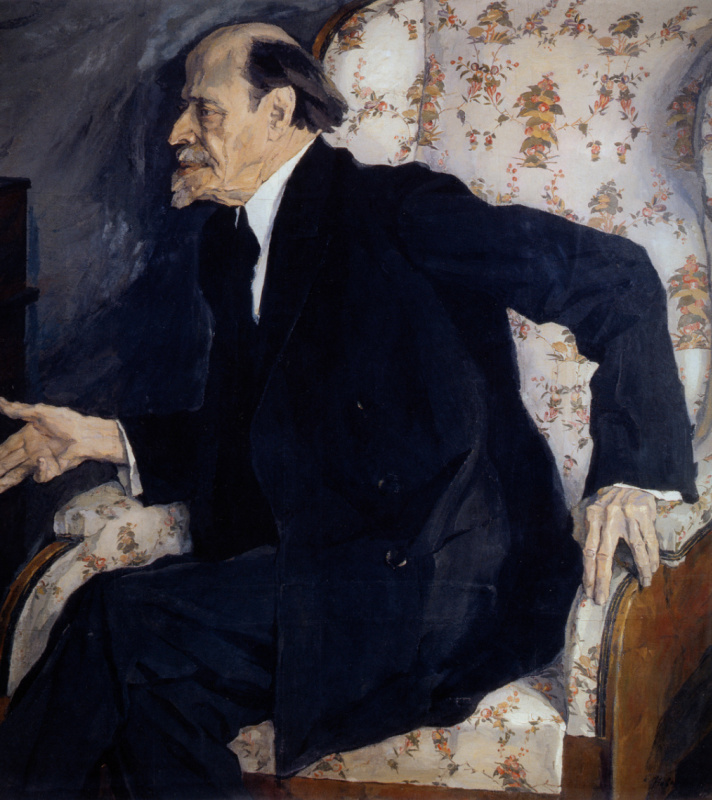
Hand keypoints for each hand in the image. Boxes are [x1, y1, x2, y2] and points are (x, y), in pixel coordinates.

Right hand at [0, 398, 126, 492]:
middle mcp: (31, 451)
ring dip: (5, 483)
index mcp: (26, 437)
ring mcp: (41, 462)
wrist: (88, 435)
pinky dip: (40, 471)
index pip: (5, 449)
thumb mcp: (40, 412)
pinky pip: (40, 476)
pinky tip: (44, 460)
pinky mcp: (53, 470)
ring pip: (17, 475)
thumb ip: (18, 410)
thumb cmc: (67, 421)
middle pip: (8, 464)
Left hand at [576, 486, 658, 604]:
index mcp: (592, 517)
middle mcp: (607, 517)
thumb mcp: (591, 512)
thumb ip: (586, 533)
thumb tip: (585, 560)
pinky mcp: (644, 516)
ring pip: (636, 551)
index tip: (589, 591)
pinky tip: (651, 569)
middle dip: (602, 580)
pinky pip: (650, 542)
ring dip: (641, 570)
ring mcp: (627, 517)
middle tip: (601, 599)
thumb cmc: (608, 502)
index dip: (588, 573)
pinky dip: (652, 558)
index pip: (587, 551)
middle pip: (603, 555)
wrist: (630, 481)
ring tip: (644, 583)